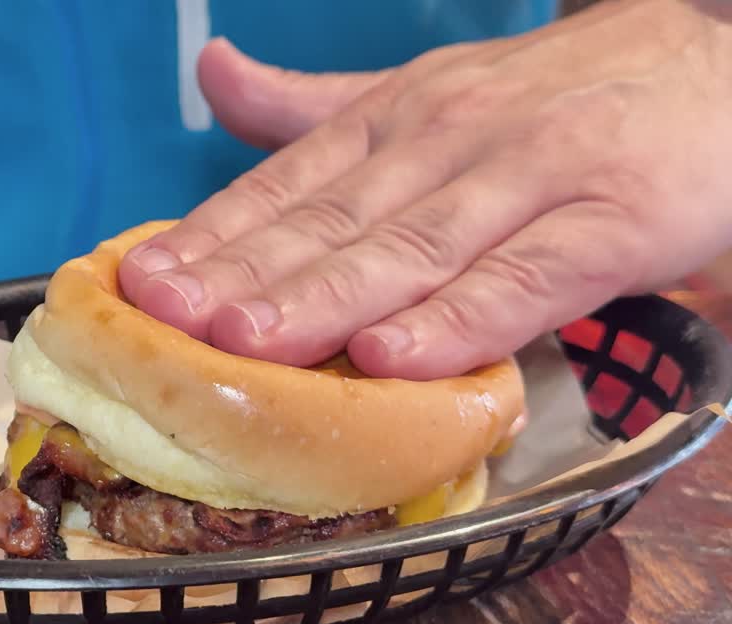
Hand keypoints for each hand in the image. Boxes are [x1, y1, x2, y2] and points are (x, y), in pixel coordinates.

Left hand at [119, 0, 731, 379]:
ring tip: (250, 342)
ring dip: (326, 299)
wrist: (715, 70)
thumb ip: (314, 108)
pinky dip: (459, 320)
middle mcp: (450, 140)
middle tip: (172, 319)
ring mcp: (532, 177)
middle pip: (334, 221)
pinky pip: (526, 280)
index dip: (212, 237)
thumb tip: (215, 74)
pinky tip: (394, 357)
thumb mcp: (422, 95)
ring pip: (413, 249)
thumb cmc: (551, 102)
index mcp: (395, 118)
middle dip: (246, 275)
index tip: (145, 284)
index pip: (287, 184)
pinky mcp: (613, 223)